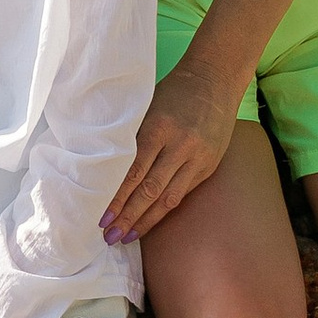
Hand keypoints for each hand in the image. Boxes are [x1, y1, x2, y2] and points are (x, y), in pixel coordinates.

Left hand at [103, 54, 243, 241]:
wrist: (215, 79)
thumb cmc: (173, 91)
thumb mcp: (148, 107)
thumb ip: (132, 137)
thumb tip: (103, 169)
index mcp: (159, 127)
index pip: (133, 171)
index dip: (117, 197)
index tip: (101, 217)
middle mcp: (180, 146)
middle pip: (149, 190)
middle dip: (127, 216)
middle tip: (108, 237)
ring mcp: (198, 158)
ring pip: (168, 197)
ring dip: (145, 220)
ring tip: (126, 237)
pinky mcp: (208, 165)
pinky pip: (183, 193)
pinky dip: (164, 209)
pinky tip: (150, 222)